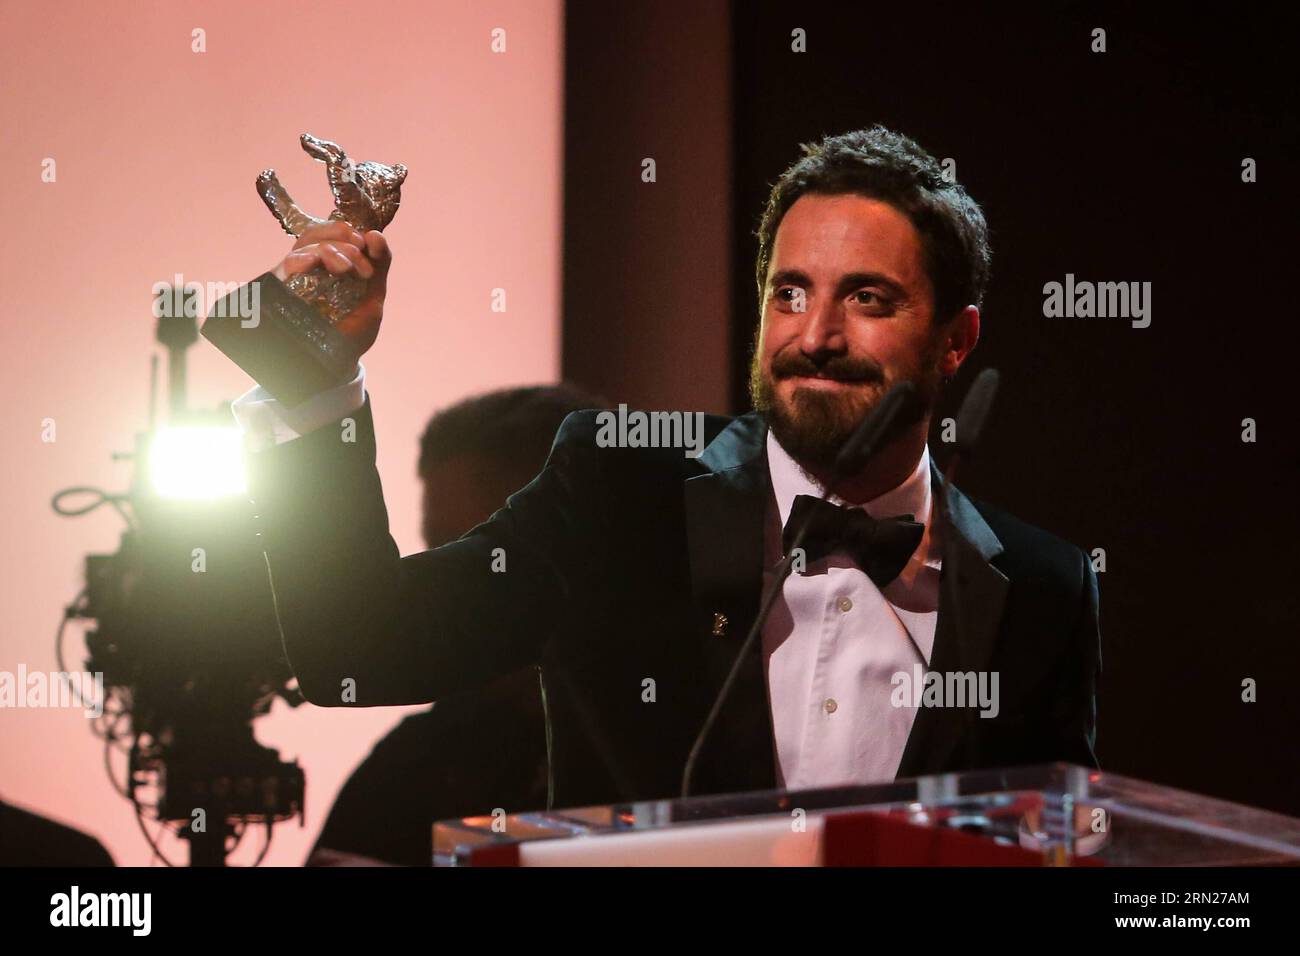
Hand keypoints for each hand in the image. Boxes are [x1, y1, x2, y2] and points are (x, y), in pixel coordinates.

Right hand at [272, 222, 391, 357]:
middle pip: (320, 232)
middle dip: (345, 242)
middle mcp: (314, 263)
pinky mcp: (282, 287)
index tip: (371, 244)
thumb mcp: (374, 296)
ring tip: (344, 268)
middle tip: (361, 263)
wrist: (338, 362)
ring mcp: (298, 274)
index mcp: (335, 260)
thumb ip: (380, 264)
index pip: (337, 231)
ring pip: (306, 243)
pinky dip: (301, 259)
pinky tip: (310, 264)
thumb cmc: (353, 329)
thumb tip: (375, 235)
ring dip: (329, 249)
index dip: (353, 231)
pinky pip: (287, 263)